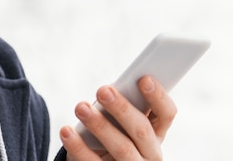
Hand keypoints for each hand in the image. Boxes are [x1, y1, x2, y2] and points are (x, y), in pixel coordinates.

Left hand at [59, 76, 176, 160]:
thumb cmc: (110, 135)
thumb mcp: (120, 122)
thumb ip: (121, 107)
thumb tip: (109, 91)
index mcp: (155, 134)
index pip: (166, 114)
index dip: (158, 97)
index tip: (143, 79)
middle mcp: (149, 154)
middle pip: (141, 130)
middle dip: (122, 109)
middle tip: (102, 90)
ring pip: (121, 148)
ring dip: (100, 125)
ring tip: (81, 107)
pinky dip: (78, 146)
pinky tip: (66, 131)